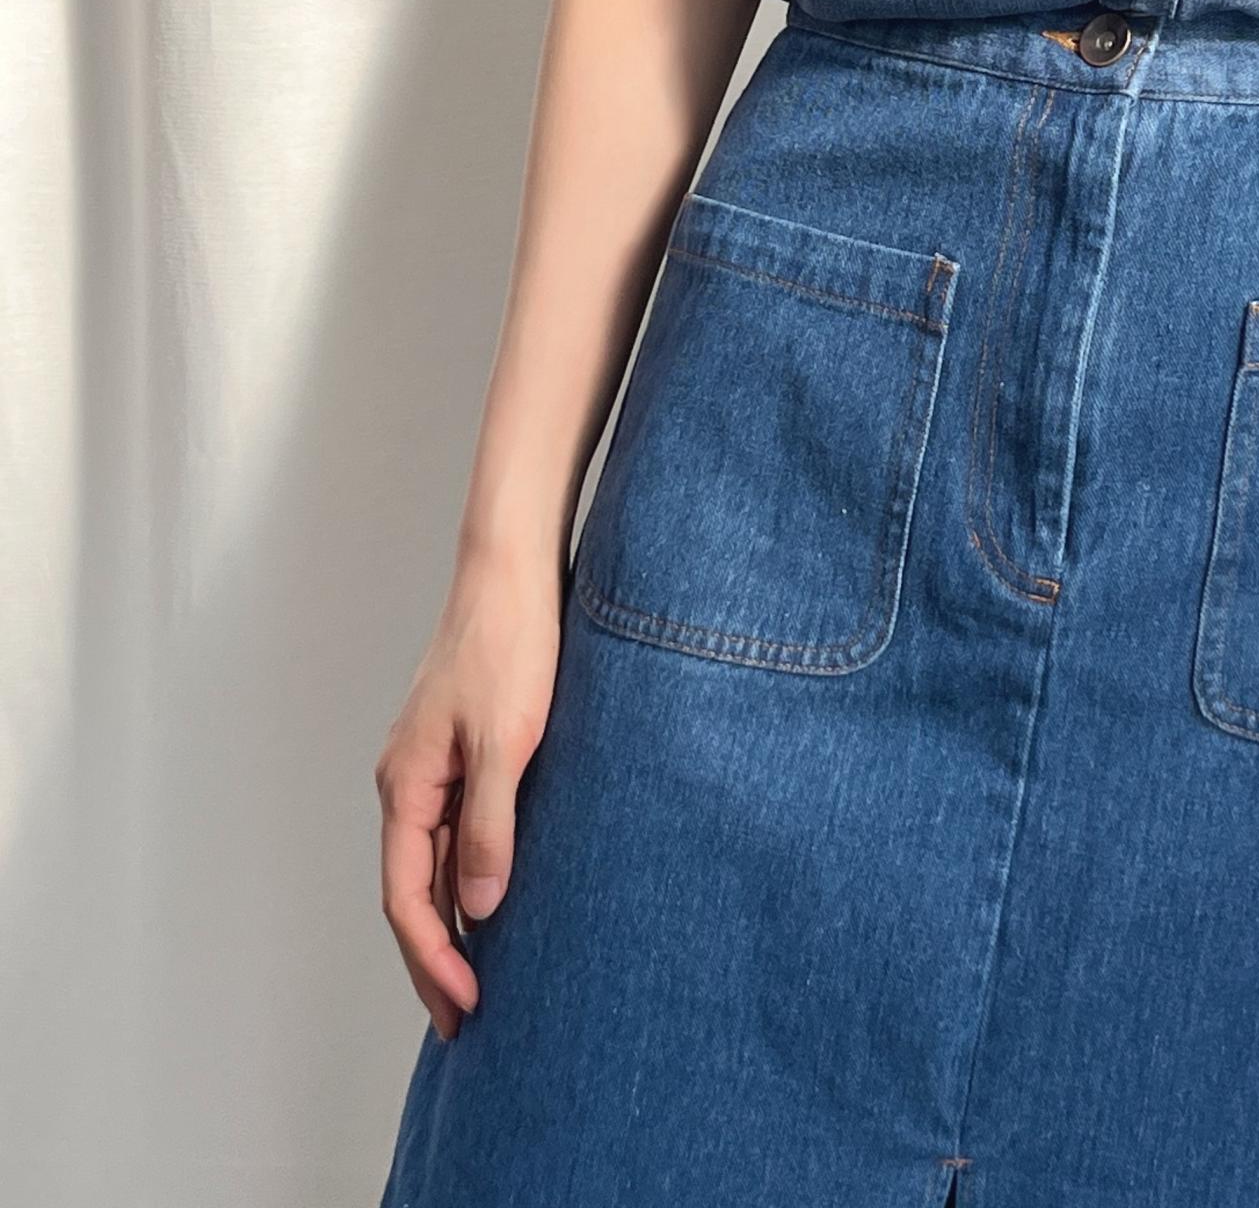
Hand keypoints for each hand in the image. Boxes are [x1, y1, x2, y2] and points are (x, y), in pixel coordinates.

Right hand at [374, 553, 560, 1038]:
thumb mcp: (506, 742)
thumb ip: (491, 827)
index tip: (466, 1006)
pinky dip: (464, 875)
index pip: (406, 896)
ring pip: (429, 863)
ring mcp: (431, 765)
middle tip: (463, 1022)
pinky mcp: (460, 750)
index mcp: (407, 785)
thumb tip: (477, 910)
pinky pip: (452, 832)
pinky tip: (491, 897)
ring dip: (448, 922)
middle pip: (411, 890)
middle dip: (433, 958)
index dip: (433, 957)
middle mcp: (408, 781)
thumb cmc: (510, 647)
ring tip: (475, 979)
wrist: (512, 574)